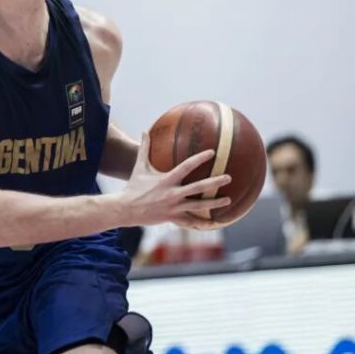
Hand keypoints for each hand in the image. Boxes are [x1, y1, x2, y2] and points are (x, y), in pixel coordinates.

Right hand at [117, 133, 231, 229]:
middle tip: (228, 177)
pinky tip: (214, 222)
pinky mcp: (172, 218)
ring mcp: (174, 208)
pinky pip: (190, 221)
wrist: (126, 209)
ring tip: (228, 200)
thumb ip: (144, 149)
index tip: (212, 153)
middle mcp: (172, 194)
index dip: (200, 159)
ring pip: (199, 206)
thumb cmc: (134, 186)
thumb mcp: (139, 167)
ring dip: (214, 203)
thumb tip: (144, 131)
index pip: (186, 166)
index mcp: (166, 180)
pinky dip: (202, 222)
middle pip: (198, 187)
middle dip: (215, 182)